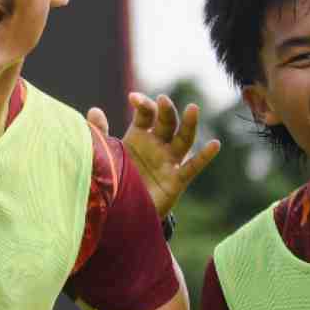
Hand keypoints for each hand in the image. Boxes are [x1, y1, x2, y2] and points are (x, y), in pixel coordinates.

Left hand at [88, 93, 220, 218]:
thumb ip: (100, 134)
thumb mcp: (106, 155)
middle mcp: (157, 144)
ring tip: (193, 108)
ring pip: (183, 139)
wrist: (122, 211)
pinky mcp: (177, 181)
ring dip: (189, 124)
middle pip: (166, 122)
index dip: (143, 104)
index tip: (133, 98)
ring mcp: (169, 161)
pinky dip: (205, 156)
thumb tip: (94, 111)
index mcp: (140, 135)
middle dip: (165, 110)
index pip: (146, 114)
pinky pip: (193, 167)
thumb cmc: (116, 177)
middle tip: (162, 99)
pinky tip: (215, 144)